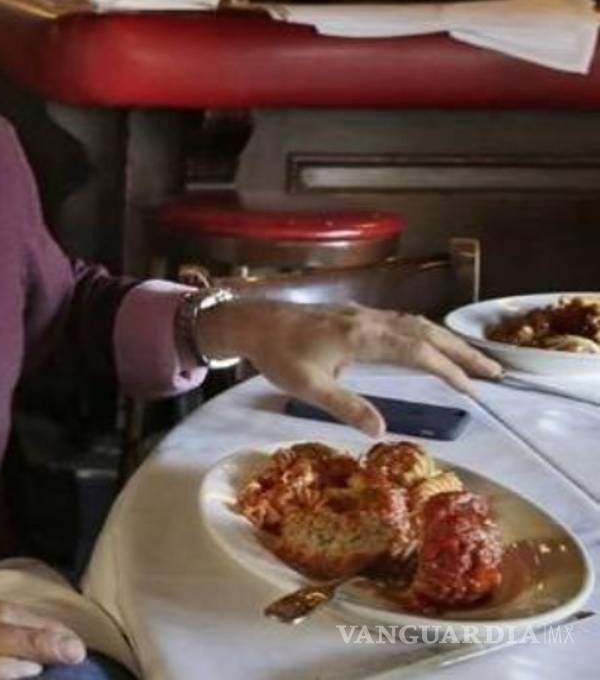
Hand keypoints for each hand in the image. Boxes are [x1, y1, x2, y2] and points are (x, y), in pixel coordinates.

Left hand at [196, 300, 502, 437]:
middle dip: (462, 351)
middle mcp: (369, 321)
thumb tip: (381, 431)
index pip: (417, 352)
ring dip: (447, 340)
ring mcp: (364, 315)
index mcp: (362, 338)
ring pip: (416, 324)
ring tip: (473, 360)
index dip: (447, 368)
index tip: (472, 388)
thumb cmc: (277, 355)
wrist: (252, 322)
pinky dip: (426, 333)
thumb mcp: (307, 387)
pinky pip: (402, 321)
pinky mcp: (356, 315)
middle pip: (426, 332)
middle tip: (495, 372)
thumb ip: (346, 406)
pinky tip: (430, 343)